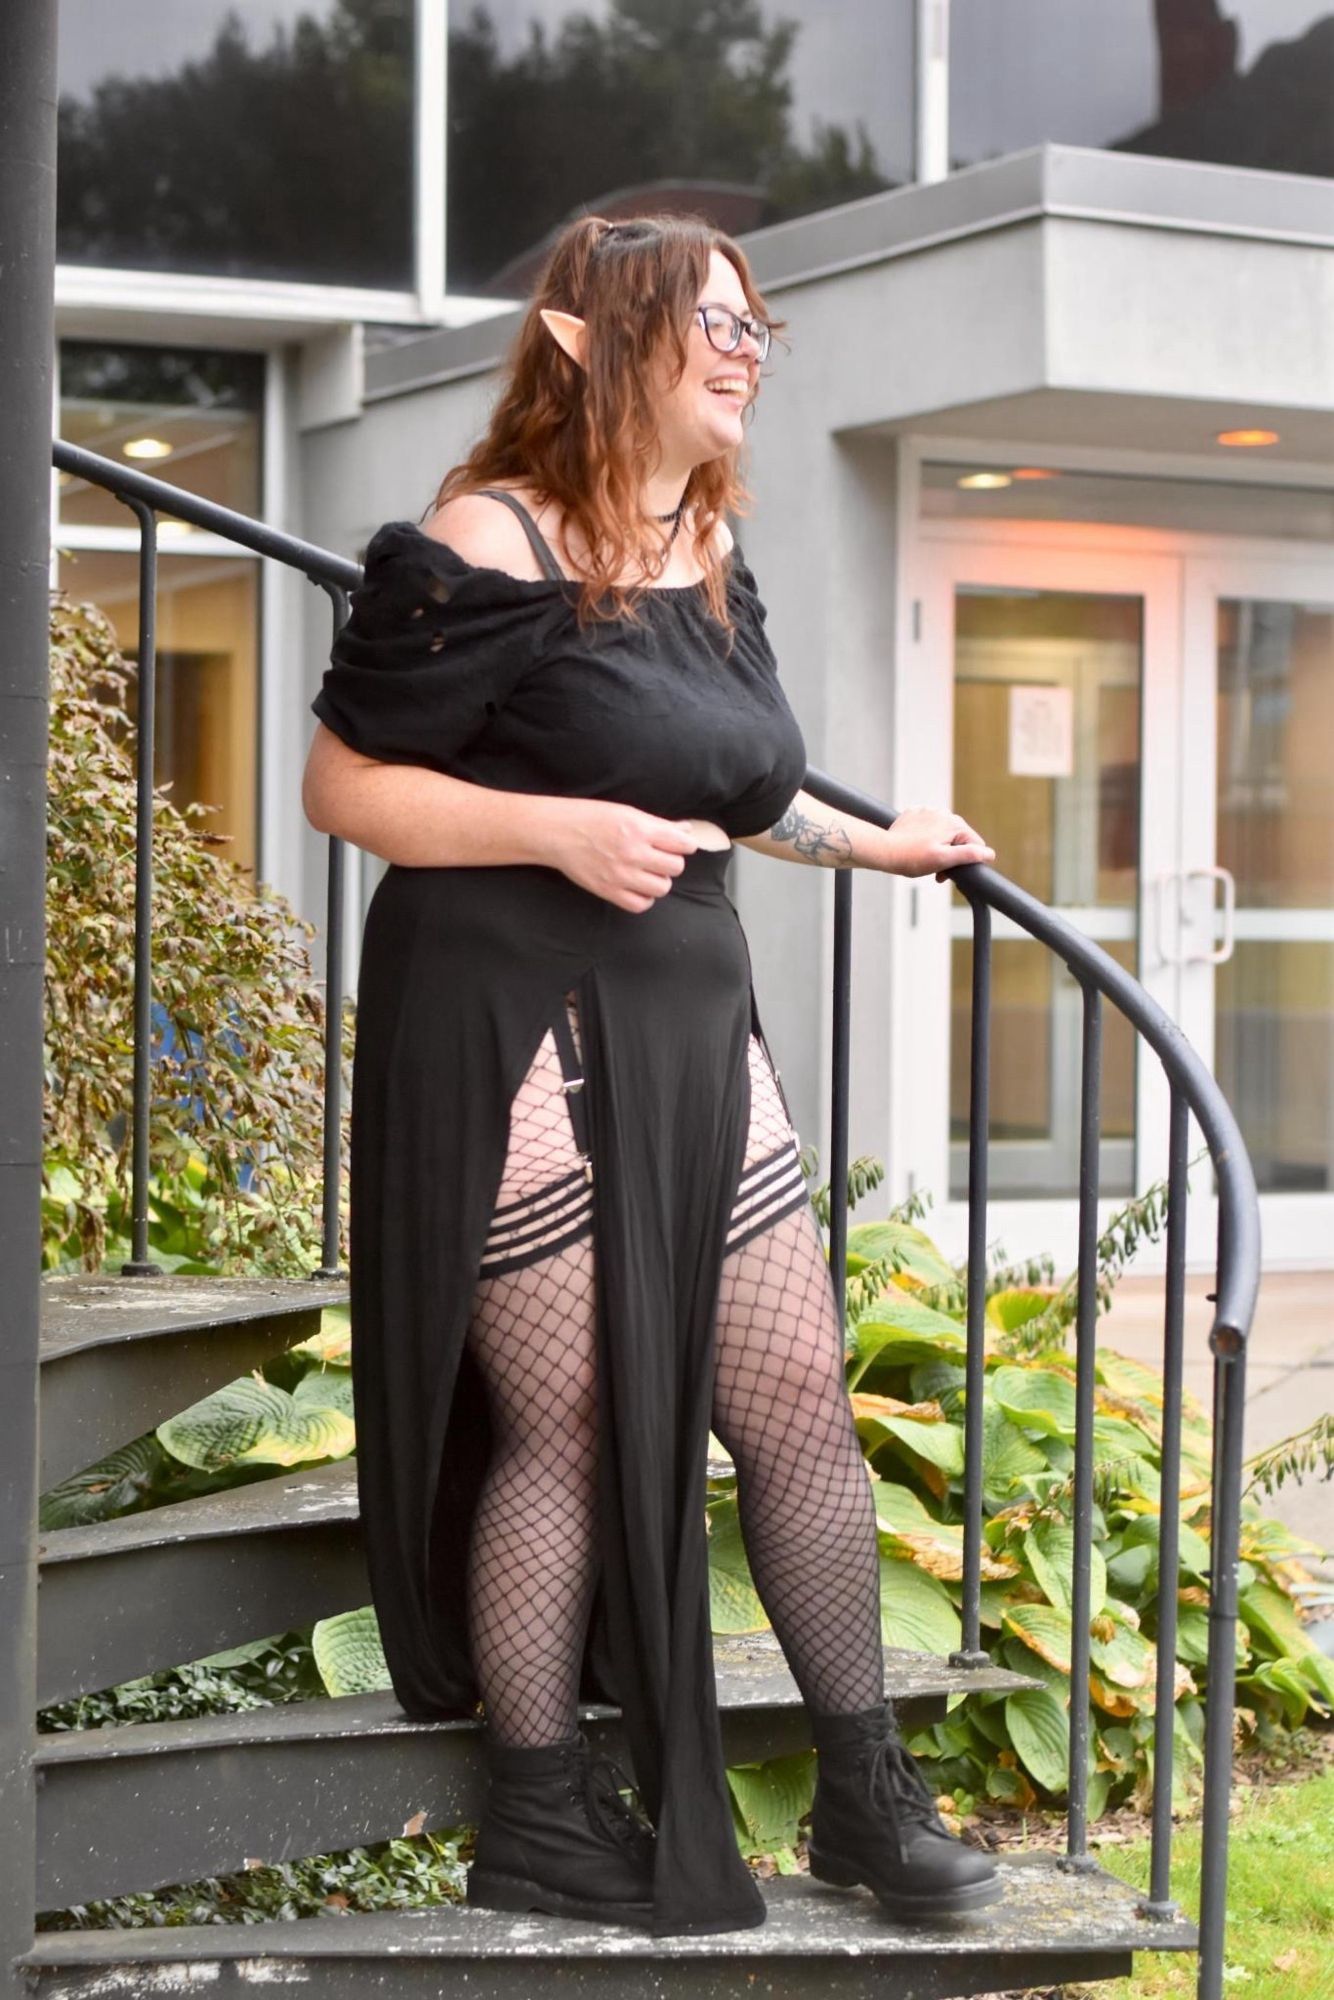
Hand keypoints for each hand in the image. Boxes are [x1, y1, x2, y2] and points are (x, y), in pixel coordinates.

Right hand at [541, 797, 699, 912]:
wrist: (557, 833)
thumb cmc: (591, 817)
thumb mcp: (628, 812)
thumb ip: (659, 824)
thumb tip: (686, 830)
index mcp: (640, 830)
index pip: (683, 844)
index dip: (685, 845)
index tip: (678, 845)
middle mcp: (633, 853)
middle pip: (675, 867)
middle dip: (671, 862)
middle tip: (659, 857)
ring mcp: (621, 875)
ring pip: (662, 887)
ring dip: (659, 880)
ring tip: (648, 873)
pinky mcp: (608, 891)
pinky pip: (641, 904)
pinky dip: (644, 898)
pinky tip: (638, 887)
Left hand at [881, 806, 994, 880]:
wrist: (884, 850)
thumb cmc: (912, 858)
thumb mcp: (944, 860)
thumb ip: (969, 855)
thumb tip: (989, 854)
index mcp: (954, 823)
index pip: (975, 844)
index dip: (967, 862)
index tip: (950, 873)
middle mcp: (944, 812)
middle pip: (959, 838)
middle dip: (951, 855)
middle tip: (936, 871)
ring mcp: (928, 811)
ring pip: (943, 833)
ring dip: (939, 847)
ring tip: (925, 860)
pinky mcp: (915, 813)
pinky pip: (928, 827)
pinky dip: (926, 838)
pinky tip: (916, 848)